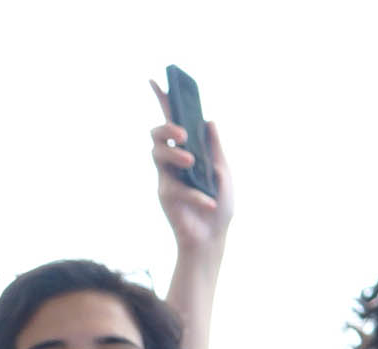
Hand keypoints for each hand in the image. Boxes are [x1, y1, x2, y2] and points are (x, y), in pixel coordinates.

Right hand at [148, 83, 233, 253]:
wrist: (213, 239)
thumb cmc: (220, 207)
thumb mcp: (223, 173)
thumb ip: (214, 148)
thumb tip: (209, 120)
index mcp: (189, 152)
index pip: (172, 122)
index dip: (162, 101)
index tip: (154, 80)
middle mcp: (173, 161)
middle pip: (157, 134)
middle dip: (166, 127)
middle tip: (182, 134)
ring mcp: (166, 177)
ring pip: (157, 153)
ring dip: (175, 154)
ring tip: (192, 163)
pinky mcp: (165, 195)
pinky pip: (176, 186)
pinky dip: (195, 194)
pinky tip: (209, 202)